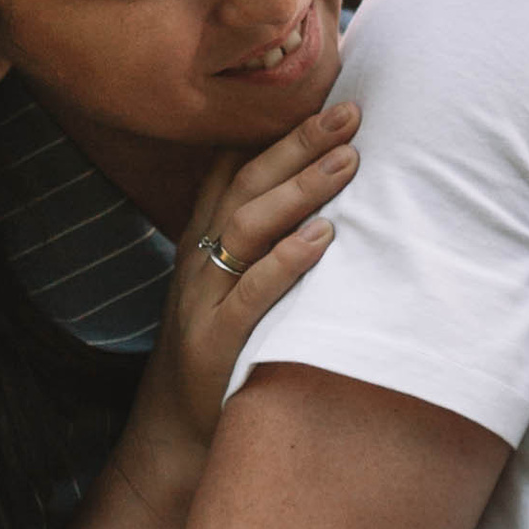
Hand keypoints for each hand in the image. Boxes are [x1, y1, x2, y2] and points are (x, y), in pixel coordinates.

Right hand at [122, 102, 359, 489]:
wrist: (176, 436)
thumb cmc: (223, 354)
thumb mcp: (233, 287)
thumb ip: (263, 244)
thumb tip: (321, 199)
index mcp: (202, 241)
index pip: (232, 166)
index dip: (274, 127)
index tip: (323, 92)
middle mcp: (198, 260)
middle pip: (245, 183)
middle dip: (297, 142)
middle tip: (351, 112)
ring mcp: (202, 299)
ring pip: (247, 226)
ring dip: (300, 188)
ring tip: (348, 158)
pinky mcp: (214, 343)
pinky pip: (252, 293)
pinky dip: (287, 262)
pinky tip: (324, 238)